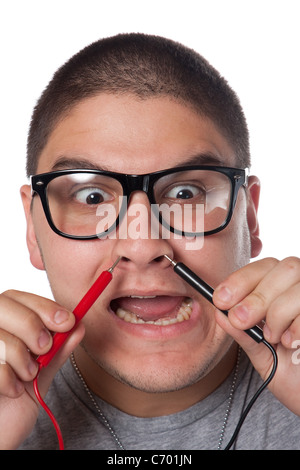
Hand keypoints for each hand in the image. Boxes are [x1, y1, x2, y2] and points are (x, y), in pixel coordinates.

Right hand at [0, 290, 84, 448]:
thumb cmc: (13, 401)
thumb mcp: (41, 371)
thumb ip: (58, 349)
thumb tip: (79, 325)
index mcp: (0, 324)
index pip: (16, 297)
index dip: (44, 306)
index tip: (68, 321)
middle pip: (5, 305)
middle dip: (33, 326)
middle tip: (44, 348)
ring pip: (3, 337)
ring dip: (24, 360)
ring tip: (28, 375)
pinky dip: (10, 381)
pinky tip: (13, 390)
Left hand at [213, 257, 299, 415]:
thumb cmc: (292, 374)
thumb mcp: (260, 352)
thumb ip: (242, 332)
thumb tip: (219, 312)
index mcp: (285, 291)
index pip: (264, 267)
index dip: (240, 280)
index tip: (221, 300)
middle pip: (284, 268)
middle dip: (256, 295)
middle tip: (240, 319)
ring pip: (297, 287)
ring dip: (277, 312)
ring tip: (272, 337)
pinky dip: (295, 327)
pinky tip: (290, 342)